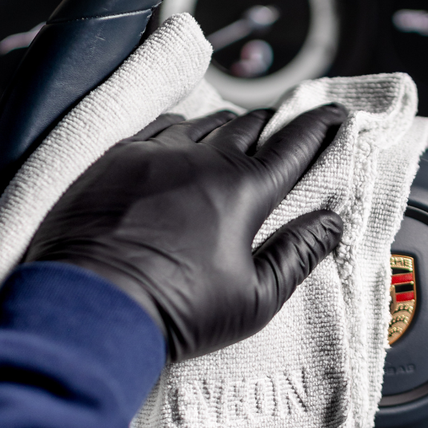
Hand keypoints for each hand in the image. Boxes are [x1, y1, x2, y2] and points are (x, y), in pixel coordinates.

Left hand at [25, 105, 344, 361]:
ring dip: (227, 128)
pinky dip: (181, 131)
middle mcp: (200, 159)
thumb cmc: (175, 313)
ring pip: (204, 122)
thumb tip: (331, 223)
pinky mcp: (115, 158)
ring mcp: (154, 153)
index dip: (320, 126)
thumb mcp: (253, 300)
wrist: (90, 311)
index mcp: (241, 190)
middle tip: (285, 133)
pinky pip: (159, 127)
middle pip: (250, 124)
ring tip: (234, 142)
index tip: (336, 115)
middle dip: (274, 125)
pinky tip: (181, 144)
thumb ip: (298, 255)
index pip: (293, 145)